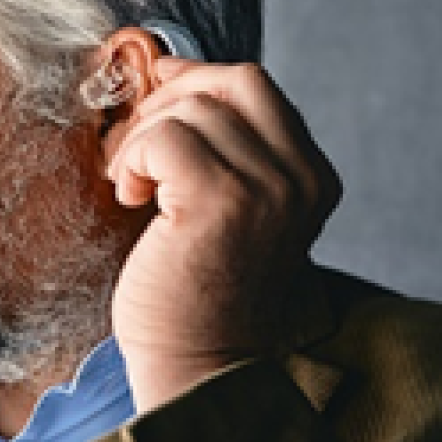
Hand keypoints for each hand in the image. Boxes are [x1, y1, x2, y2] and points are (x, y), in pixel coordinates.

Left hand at [105, 59, 341, 410]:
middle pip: (230, 83)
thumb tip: (169, 74)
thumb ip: (223, 152)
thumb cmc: (194, 292)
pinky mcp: (222, 201)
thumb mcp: (228, 209)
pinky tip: (131, 198)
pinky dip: (133, 159)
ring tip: (133, 188)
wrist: (196, 368)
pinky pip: (164, 138)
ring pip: (190, 110)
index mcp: (311, 177)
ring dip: (141, 140)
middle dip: (168, 100)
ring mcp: (267, 188)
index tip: (154, 99)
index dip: (195, 81)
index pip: (254, 88)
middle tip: (134, 150)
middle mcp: (301, 178)